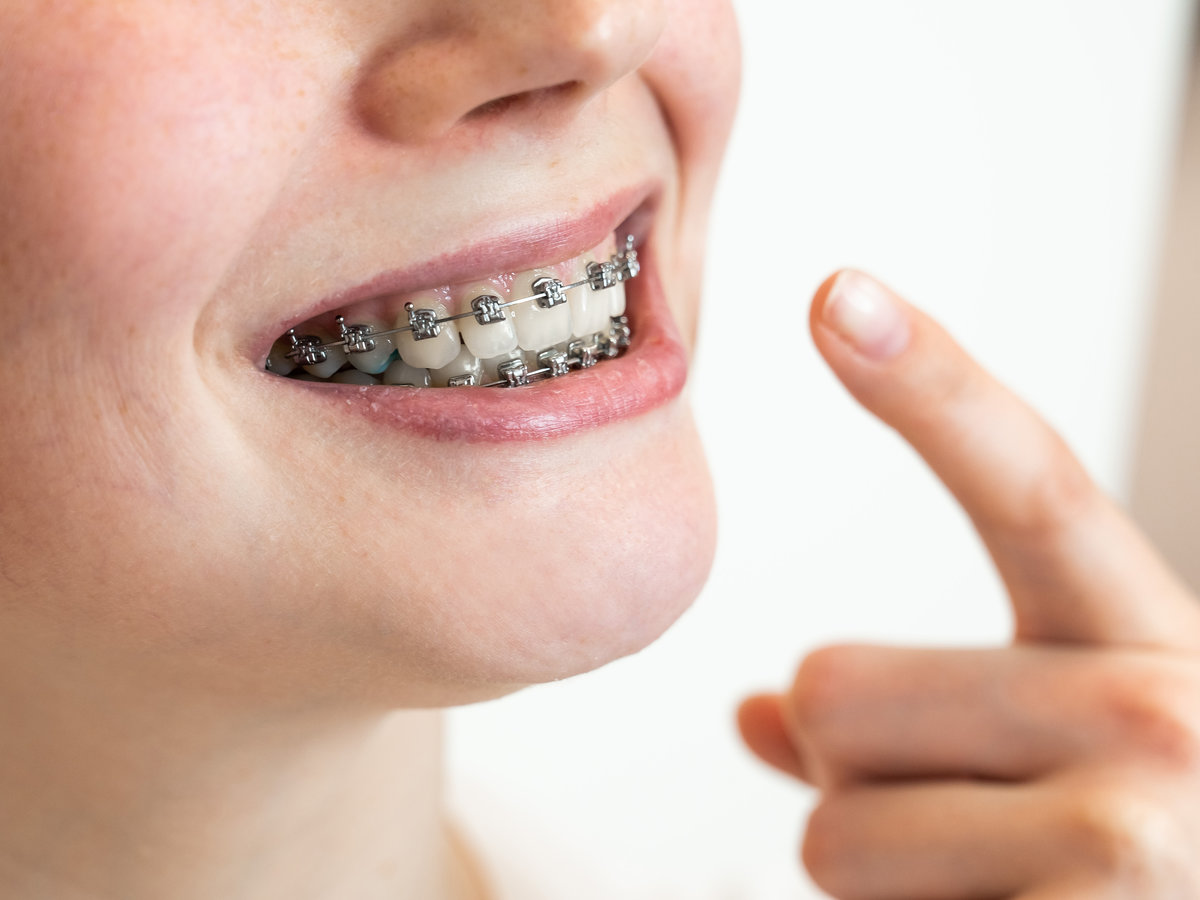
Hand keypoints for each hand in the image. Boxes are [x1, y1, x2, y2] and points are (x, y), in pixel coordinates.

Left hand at [738, 271, 1199, 898]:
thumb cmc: (1133, 870)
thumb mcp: (1063, 766)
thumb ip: (913, 718)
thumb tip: (756, 712)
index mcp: (1145, 642)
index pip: (1029, 482)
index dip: (930, 384)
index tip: (836, 291)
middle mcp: (1161, 715)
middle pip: (832, 690)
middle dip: (850, 769)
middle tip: (970, 831)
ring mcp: (1130, 839)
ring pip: (830, 828)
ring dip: (876, 876)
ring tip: (995, 895)